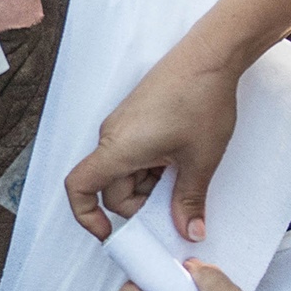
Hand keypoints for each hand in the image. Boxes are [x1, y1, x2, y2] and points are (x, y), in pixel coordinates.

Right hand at [64, 46, 243, 242]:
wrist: (211, 56)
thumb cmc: (201, 100)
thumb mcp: (200, 160)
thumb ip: (189, 200)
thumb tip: (188, 231)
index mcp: (118, 149)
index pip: (79, 188)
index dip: (86, 216)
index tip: (110, 234)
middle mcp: (112, 137)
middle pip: (112, 189)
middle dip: (140, 205)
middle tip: (176, 205)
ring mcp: (124, 127)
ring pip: (127, 173)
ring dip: (152, 186)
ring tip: (186, 174)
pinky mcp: (136, 119)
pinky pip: (136, 155)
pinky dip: (155, 168)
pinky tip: (182, 161)